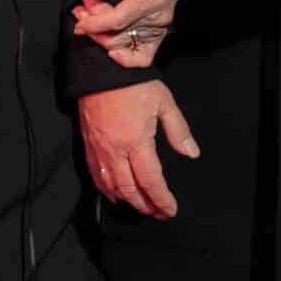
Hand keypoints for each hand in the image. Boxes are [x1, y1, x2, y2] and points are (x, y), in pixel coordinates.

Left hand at [73, 0, 181, 66]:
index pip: (117, 20)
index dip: (94, 23)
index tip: (79, 21)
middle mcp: (157, 16)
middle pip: (118, 34)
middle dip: (94, 27)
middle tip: (81, 13)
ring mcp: (159, 28)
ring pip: (124, 44)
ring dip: (102, 36)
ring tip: (90, 21)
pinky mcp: (158, 34)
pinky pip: (143, 57)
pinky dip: (126, 58)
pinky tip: (112, 51)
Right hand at [78, 80, 200, 218]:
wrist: (101, 68)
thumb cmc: (135, 83)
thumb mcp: (164, 103)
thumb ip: (178, 131)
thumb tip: (192, 153)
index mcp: (137, 142)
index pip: (151, 181)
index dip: (161, 199)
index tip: (170, 210)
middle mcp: (116, 151)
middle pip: (130, 189)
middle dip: (146, 205)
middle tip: (158, 213)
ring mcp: (99, 150)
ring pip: (112, 186)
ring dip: (128, 201)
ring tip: (141, 207)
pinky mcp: (88, 145)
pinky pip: (96, 175)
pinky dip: (107, 190)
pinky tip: (115, 194)